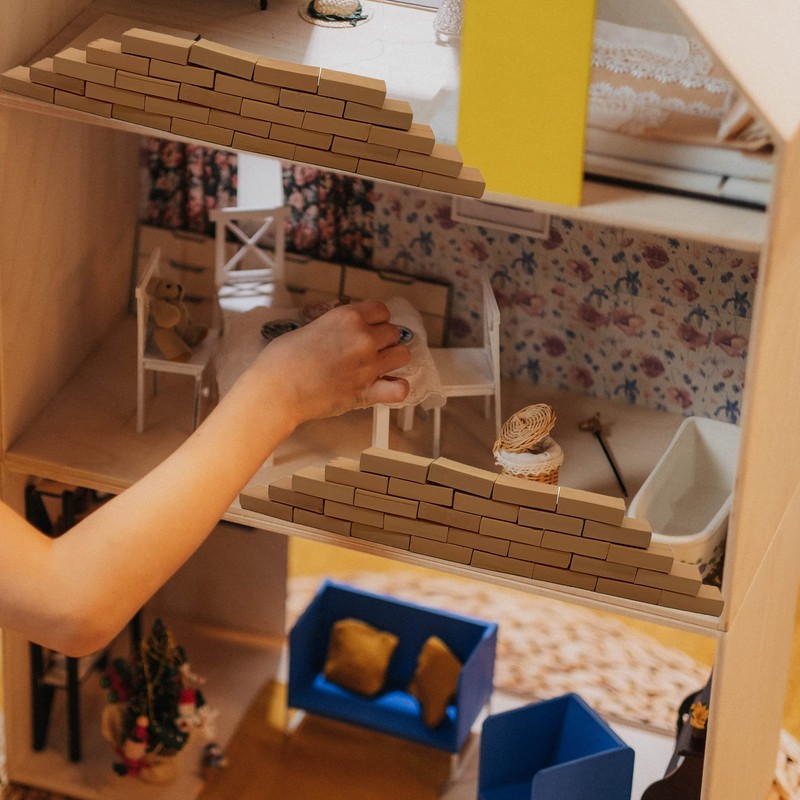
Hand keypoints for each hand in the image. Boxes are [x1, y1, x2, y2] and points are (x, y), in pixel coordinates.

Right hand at [255, 300, 410, 424]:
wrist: (277, 390)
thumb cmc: (281, 361)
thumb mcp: (308, 328)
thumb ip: (333, 328)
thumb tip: (340, 333)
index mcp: (347, 317)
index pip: (381, 310)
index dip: (375, 320)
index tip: (369, 327)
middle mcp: (363, 338)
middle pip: (393, 332)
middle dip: (383, 340)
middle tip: (368, 349)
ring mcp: (368, 365)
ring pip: (403, 355)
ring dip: (393, 359)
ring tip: (379, 366)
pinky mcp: (367, 391)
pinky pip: (400, 388)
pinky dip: (397, 388)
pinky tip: (386, 386)